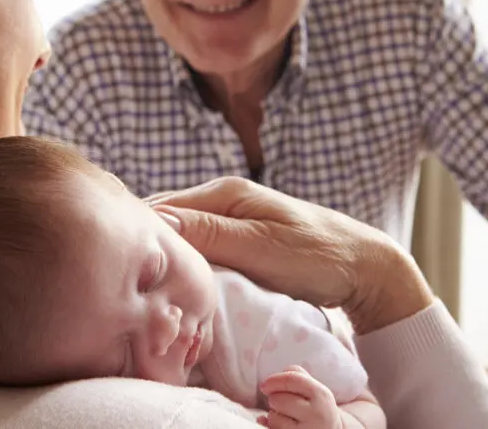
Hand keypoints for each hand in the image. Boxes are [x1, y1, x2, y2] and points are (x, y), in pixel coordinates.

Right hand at [148, 177, 433, 333]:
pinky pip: (197, 255)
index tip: (122, 271)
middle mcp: (220, 202)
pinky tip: (176, 292)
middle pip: (165, 224)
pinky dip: (185, 271)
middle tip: (129, 289)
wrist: (365, 269)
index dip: (138, 237)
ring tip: (147, 294)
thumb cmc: (318, 256)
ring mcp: (228, 223)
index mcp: (223, 192)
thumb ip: (211, 234)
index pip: (159, 208)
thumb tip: (157, 222)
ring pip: (179, 242)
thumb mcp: (262, 247)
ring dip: (165, 264)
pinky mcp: (236, 245)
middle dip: (147, 252)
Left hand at [258, 365, 342, 428]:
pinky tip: (282, 426)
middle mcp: (317, 414)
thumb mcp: (315, 390)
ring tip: (287, 418)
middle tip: (282, 404)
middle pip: (279, 399)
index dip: (274, 380)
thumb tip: (273, 381)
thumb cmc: (318, 409)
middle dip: (274, 399)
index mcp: (321, 395)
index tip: (264, 385)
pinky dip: (271, 426)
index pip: (292, 380)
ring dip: (274, 416)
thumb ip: (298, 376)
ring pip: (274, 418)